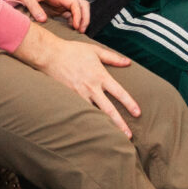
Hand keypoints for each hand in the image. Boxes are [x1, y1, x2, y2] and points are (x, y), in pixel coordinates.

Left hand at [4, 0, 87, 30]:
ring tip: (77, 33)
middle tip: (81, 31)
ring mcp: (59, 4)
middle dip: (85, 17)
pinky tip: (69, 31)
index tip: (75, 26)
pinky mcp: (56, 9)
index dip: (78, 14)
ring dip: (80, 21)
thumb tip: (43, 20)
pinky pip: (69, 15)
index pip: (74, 3)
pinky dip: (73, 22)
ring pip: (77, 11)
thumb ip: (34, 7)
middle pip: (82, 5)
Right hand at [17, 24, 138, 134]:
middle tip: (129, 136)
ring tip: (112, 138)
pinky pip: (80, 111)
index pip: (119, 93)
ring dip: (103, 126)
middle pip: (109, 110)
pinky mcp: (69, 98)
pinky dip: (87, 120)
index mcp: (100, 76)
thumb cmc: (72, 50)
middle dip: (119, 124)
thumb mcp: (95, 50)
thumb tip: (128, 62)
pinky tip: (92, 129)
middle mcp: (91, 88)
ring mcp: (80, 94)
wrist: (50, 54)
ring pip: (94, 114)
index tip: (138, 113)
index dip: (129, 103)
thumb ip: (112, 57)